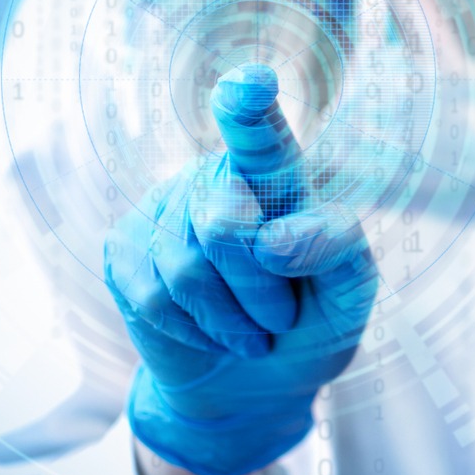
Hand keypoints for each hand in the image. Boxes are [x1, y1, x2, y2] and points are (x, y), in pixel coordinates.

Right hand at [104, 64, 377, 474]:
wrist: (250, 388)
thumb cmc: (310, 327)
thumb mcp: (349, 296)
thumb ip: (338, 251)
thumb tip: (275, 238)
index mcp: (278, 175)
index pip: (261, 134)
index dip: (250, 109)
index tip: (252, 86)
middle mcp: (217, 176)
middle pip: (225, 225)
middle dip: (261, 290)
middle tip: (282, 318)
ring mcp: (164, 208)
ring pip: (188, 267)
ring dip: (230, 319)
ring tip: (251, 331)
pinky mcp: (124, 249)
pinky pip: (155, 295)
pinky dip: (193, 331)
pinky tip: (209, 333)